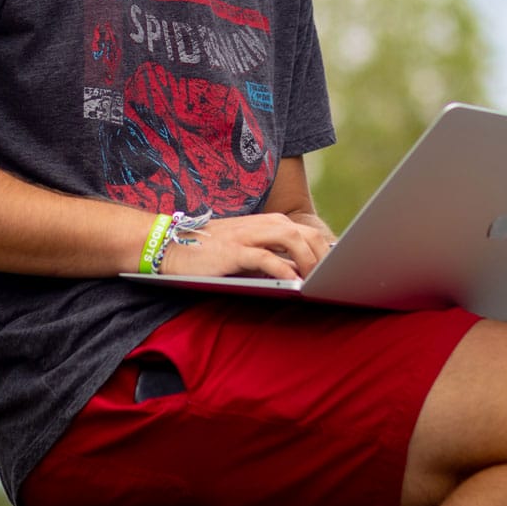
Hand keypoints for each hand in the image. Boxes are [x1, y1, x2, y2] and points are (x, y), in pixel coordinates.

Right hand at [159, 212, 331, 279]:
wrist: (169, 246)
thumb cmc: (208, 253)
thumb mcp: (244, 252)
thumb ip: (271, 258)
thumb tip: (299, 273)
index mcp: (263, 223)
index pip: (303, 229)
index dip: (322, 246)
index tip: (337, 264)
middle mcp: (258, 225)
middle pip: (302, 231)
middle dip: (321, 252)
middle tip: (332, 275)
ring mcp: (245, 236)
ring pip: (289, 237)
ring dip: (307, 257)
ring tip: (316, 278)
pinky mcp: (233, 251)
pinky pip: (264, 257)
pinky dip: (283, 268)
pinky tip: (293, 282)